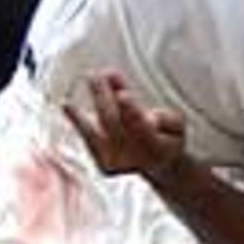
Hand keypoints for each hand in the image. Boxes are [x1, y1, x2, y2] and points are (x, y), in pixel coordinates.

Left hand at [72, 70, 186, 180]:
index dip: (132, 113)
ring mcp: (119, 163)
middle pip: (116, 126)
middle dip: (105, 100)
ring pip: (99, 134)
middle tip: (96, 77)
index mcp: (159, 148)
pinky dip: (78, 121)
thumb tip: (134, 103)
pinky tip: (66, 105)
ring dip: (85, 112)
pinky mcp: (104, 165)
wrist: (159, 166)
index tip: (123, 95)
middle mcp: (137, 159)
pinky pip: (89, 140)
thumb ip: (163, 116)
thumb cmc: (166, 137)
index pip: (143, 129)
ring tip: (70, 98)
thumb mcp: (176, 123)